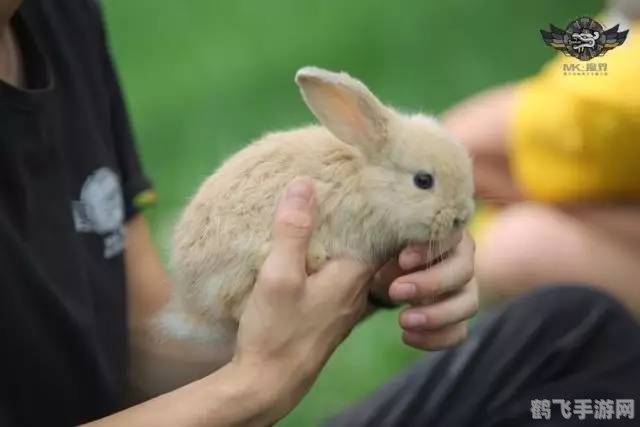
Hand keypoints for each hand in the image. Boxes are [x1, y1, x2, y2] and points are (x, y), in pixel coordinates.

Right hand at [232, 177, 372, 419]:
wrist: (269, 383)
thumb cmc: (276, 331)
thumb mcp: (280, 275)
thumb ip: (293, 231)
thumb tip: (304, 183)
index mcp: (354, 276)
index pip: (384, 233)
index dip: (379, 206)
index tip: (370, 180)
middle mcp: (358, 290)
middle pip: (369, 246)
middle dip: (362, 219)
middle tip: (347, 189)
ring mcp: (344, 306)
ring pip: (353, 262)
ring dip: (345, 240)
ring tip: (330, 214)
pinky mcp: (329, 316)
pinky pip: (339, 277)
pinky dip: (332, 259)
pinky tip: (314, 253)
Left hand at [370, 231, 477, 349]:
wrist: (380, 274)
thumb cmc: (383, 249)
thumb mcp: (380, 241)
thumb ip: (384, 238)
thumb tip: (379, 238)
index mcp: (445, 232)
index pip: (452, 235)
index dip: (431, 249)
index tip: (402, 260)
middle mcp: (462, 259)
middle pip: (464, 271)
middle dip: (431, 284)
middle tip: (395, 291)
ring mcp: (464, 290)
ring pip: (468, 305)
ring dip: (436, 316)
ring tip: (402, 321)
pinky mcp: (458, 318)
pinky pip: (459, 332)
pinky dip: (435, 338)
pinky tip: (407, 336)